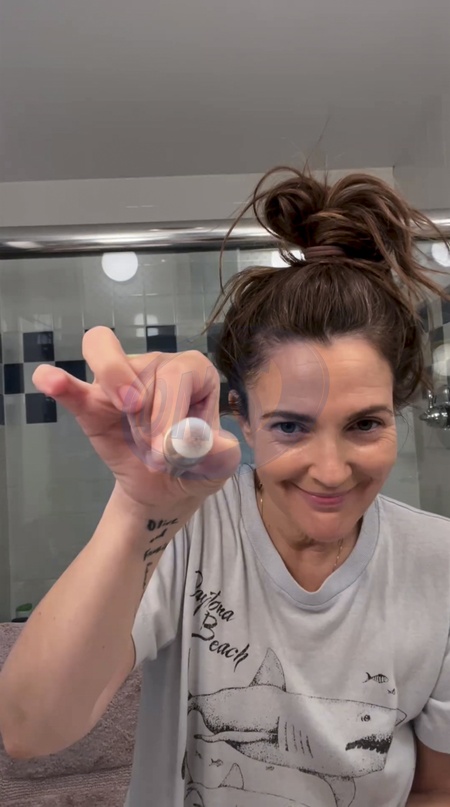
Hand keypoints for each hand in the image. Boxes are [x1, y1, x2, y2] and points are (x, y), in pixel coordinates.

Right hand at [32, 327, 240, 508]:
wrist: (163, 490)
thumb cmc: (196, 467)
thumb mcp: (220, 467)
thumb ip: (222, 453)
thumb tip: (198, 439)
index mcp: (193, 373)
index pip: (179, 372)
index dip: (172, 409)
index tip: (167, 450)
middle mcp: (158, 366)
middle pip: (146, 365)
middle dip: (148, 409)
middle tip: (151, 446)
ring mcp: (121, 380)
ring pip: (109, 362)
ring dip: (115, 389)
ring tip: (124, 413)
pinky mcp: (92, 402)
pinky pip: (73, 386)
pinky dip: (59, 382)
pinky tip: (49, 380)